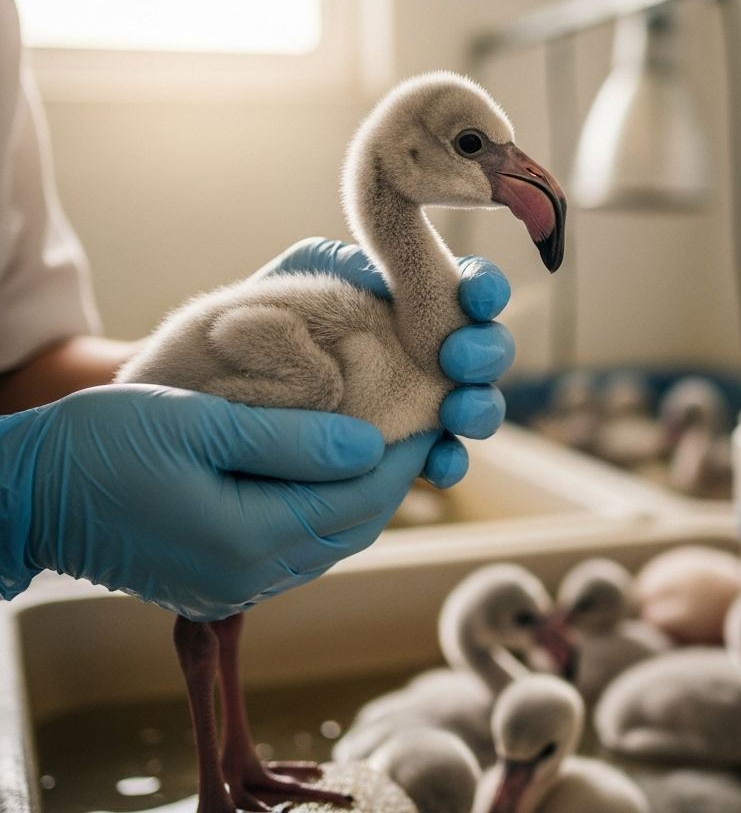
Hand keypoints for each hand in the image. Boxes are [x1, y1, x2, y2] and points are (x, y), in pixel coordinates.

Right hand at [0, 384, 439, 620]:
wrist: (27, 494)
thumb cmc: (103, 445)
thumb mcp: (202, 425)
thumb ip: (293, 440)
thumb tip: (370, 445)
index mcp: (249, 540)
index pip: (358, 501)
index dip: (402, 460)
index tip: (433, 419)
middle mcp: (249, 578)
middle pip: (352, 530)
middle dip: (393, 481)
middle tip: (420, 430)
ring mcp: (231, 588)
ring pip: (328, 545)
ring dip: (363, 499)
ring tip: (386, 447)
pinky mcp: (216, 582)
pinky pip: (296, 551)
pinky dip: (326, 514)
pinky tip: (329, 475)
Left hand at [258, 238, 514, 485]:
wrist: (224, 379)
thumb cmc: (266, 314)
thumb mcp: (301, 272)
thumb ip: (347, 263)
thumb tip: (387, 277)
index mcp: (417, 297)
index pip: (470, 286)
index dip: (485, 289)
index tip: (476, 297)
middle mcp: (431, 349)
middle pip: (488, 348)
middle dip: (486, 351)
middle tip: (457, 358)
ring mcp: (423, 401)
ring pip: (480, 405)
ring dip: (481, 407)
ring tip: (456, 412)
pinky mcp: (405, 450)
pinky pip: (446, 459)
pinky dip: (451, 461)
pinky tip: (438, 463)